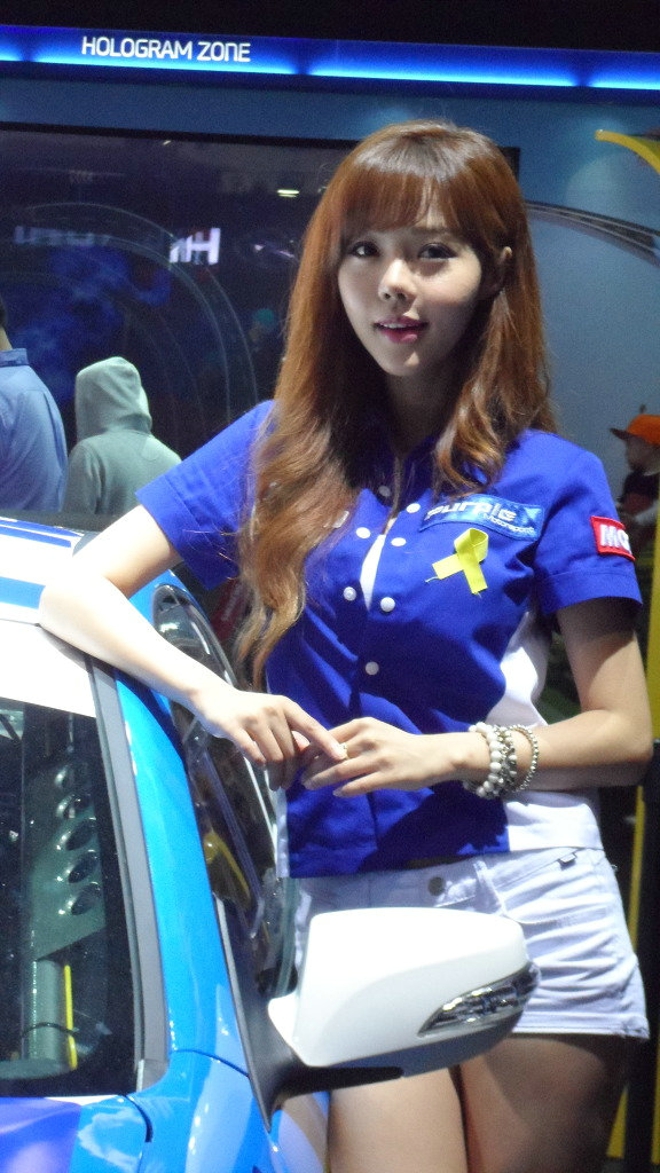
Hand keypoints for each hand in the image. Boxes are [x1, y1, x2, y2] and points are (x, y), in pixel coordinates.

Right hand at [189, 676, 344, 788]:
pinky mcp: (234, 727)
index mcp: (286, 706)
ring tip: (274, 784)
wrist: (214, 698)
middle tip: (286, 784)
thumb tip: (310, 754)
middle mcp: (272, 710)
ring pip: (273, 755)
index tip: (340, 757)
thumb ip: (290, 733)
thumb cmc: (249, 711)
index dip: (327, 743)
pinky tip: (259, 767)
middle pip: (290, 750)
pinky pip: (253, 753)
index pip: (311, 726)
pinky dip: (259, 764)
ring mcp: (253, 718)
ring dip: (276, 774)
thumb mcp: (273, 716)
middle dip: (291, 772)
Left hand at [299, 717, 458, 796]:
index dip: (311, 751)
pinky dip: (345, 791)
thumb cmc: (400, 744)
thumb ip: (353, 739)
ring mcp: (378, 758)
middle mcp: (369, 738)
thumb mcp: (376, 733)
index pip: (328, 736)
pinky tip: (337, 794)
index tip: (300, 762)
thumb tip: (322, 750)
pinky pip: (359, 785)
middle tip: (301, 778)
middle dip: (312, 768)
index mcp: (363, 725)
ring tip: (310, 786)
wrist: (432, 755)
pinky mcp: (387, 776)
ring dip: (322, 780)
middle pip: (331, 755)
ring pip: (341, 770)